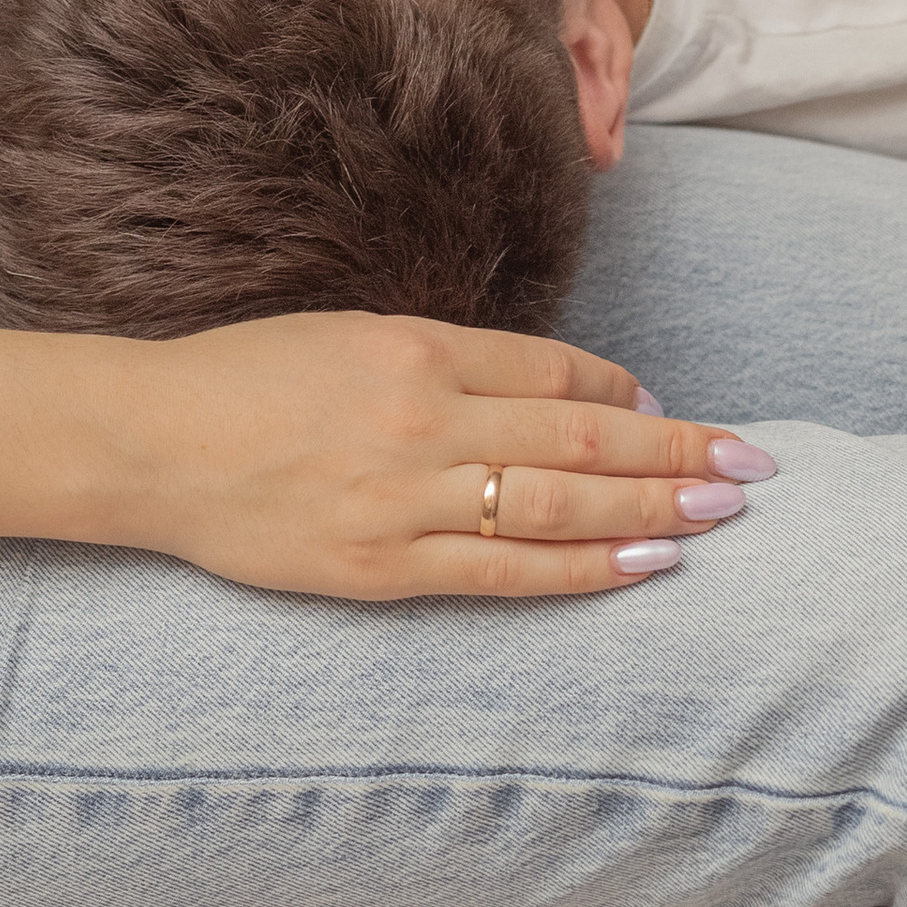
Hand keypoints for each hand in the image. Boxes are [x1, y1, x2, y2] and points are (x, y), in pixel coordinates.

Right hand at [124, 306, 772, 600]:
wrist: (155, 443)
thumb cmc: (250, 376)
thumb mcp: (352, 334)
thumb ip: (445, 361)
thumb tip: (552, 391)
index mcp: (415, 350)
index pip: (552, 372)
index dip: (625, 391)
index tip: (672, 407)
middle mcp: (423, 421)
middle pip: (580, 438)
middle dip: (675, 452)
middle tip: (751, 465)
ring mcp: (406, 500)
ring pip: (560, 507)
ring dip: (653, 510)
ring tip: (719, 514)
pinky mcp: (384, 567)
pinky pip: (504, 572)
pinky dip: (582, 569)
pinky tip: (642, 566)